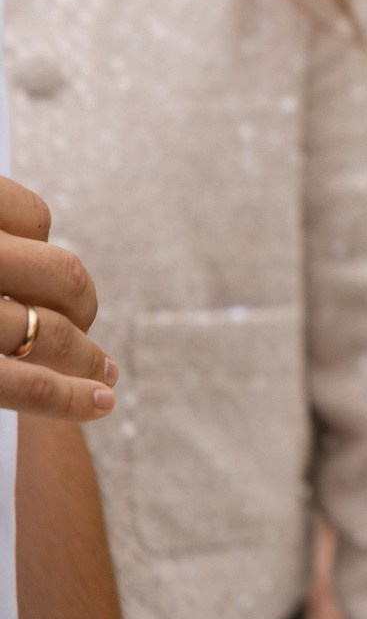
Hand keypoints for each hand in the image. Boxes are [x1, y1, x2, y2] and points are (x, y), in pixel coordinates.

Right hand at [0, 175, 114, 421]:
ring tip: (106, 371)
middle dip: (81, 303)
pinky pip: (27, 384)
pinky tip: (100, 402)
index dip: (42, 242)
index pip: (34, 215)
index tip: (37, 261)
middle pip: (61, 273)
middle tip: (83, 323)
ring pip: (51, 329)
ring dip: (86, 355)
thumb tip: (36, 242)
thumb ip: (6, 237)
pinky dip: (68, 399)